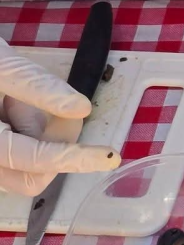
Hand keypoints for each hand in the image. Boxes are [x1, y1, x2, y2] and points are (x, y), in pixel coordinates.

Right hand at [0, 38, 119, 195]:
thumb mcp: (1, 65)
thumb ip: (36, 86)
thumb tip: (82, 109)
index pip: (35, 161)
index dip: (74, 158)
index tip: (111, 156)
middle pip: (33, 178)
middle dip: (55, 148)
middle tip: (48, 106)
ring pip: (28, 170)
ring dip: (38, 137)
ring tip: (13, 102)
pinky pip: (22, 154)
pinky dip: (26, 132)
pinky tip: (9, 108)